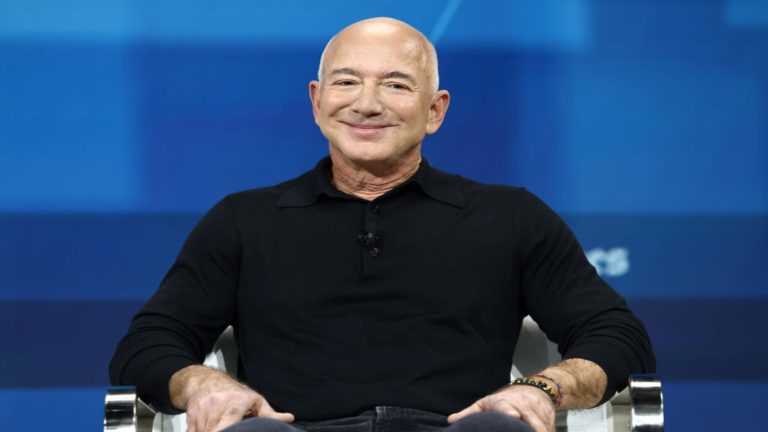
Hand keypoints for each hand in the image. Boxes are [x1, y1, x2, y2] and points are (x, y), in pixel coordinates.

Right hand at [170, 365, 293, 431]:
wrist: (205, 382)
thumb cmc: (233, 393)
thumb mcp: (254, 400)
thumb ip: (269, 414)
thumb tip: (289, 418)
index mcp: (235, 404)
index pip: (231, 425)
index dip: (229, 430)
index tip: (232, 430)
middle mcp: (217, 407)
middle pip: (216, 430)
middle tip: (228, 429)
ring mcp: (202, 412)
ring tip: (221, 427)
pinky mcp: (190, 418)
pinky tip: (208, 429)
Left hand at [447, 384, 554, 431]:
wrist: (534, 388)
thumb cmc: (505, 399)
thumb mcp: (485, 404)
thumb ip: (469, 413)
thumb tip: (450, 420)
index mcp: (504, 401)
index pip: (505, 405)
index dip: (509, 412)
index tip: (512, 416)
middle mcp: (523, 404)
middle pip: (529, 418)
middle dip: (532, 427)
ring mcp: (538, 410)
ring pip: (542, 426)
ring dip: (541, 431)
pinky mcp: (550, 417)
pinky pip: (550, 429)